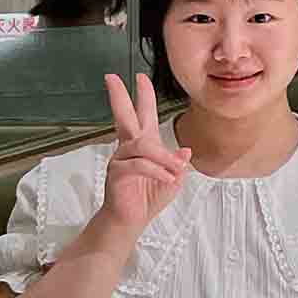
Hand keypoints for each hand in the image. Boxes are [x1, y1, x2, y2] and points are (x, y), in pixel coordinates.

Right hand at [101, 73, 190, 233]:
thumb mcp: (172, 179)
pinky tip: (169, 179)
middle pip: (124, 117)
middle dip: (119, 96)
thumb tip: (185, 150)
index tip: (140, 77)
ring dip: (163, 158)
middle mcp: (129, 147)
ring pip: (143, 146)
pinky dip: (158, 172)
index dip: (143, 96)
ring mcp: (120, 159)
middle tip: (111, 77)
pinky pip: (140, 165)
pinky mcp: (116, 173)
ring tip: (176, 171)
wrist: (131, 220)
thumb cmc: (149, 198)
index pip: (143, 116)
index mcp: (143, 145)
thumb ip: (177, 164)